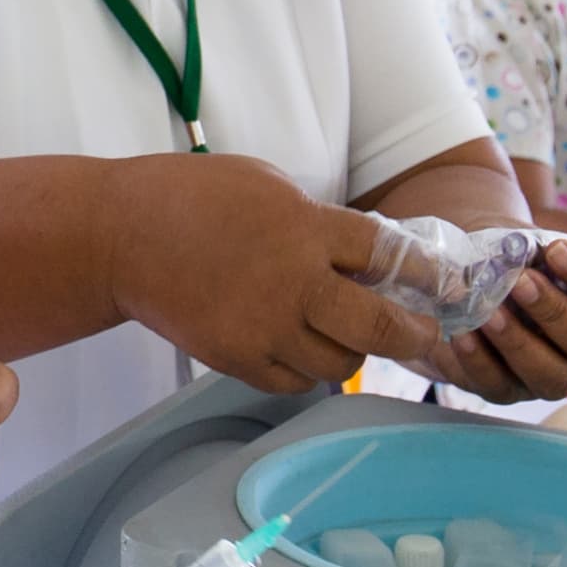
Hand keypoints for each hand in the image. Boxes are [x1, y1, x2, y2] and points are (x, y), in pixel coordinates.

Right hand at [103, 154, 436, 391]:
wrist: (119, 236)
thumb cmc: (193, 197)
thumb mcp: (269, 185)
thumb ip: (320, 223)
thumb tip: (368, 257)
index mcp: (306, 228)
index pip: (391, 257)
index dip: (428, 275)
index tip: (447, 286)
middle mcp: (292, 284)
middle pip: (380, 327)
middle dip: (414, 333)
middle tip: (424, 332)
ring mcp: (263, 328)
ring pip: (340, 364)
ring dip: (353, 351)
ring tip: (349, 335)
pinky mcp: (235, 358)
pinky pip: (293, 381)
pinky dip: (305, 369)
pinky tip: (301, 346)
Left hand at [441, 237, 566, 404]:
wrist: (458, 287)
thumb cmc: (497, 262)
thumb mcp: (507, 245)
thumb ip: (514, 248)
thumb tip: (504, 255)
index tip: (555, 249)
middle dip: (555, 312)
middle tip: (521, 283)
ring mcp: (545, 374)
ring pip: (553, 377)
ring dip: (520, 343)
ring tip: (491, 313)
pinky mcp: (506, 389)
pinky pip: (499, 386)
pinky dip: (479, 360)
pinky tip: (463, 334)